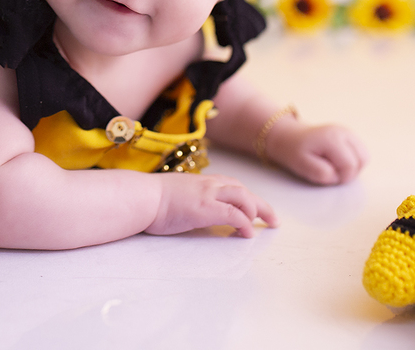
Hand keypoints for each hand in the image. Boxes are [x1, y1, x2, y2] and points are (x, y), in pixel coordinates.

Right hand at [145, 173, 276, 236]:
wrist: (140, 197)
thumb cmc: (150, 200)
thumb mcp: (176, 197)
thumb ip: (190, 201)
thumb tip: (194, 213)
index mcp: (201, 182)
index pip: (232, 185)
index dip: (247, 197)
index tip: (255, 207)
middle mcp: (208, 184)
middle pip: (243, 191)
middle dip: (261, 205)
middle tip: (273, 220)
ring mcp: (208, 195)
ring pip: (244, 198)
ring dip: (257, 211)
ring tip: (265, 226)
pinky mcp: (205, 208)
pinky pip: (234, 215)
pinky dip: (244, 223)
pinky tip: (248, 233)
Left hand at [265, 121, 367, 185]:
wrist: (290, 137)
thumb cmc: (294, 151)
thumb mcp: (301, 164)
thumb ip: (319, 172)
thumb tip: (336, 177)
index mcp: (332, 139)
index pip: (350, 166)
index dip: (340, 177)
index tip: (326, 175)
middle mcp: (344, 132)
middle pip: (362, 161)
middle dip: (349, 172)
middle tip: (330, 171)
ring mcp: (349, 132)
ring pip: (364, 157)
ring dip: (353, 167)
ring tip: (334, 166)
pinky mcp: (351, 135)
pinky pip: (361, 153)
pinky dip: (353, 161)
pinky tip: (338, 161)